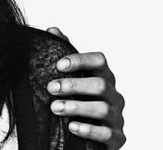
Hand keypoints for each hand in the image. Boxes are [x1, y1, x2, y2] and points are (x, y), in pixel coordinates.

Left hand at [46, 27, 125, 148]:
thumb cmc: (77, 101)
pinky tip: (72, 127)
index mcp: (102, 76)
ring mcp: (117, 116)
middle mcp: (113, 94)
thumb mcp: (69, 78)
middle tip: (51, 88)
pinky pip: (108, 134)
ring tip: (55, 108)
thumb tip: (53, 30)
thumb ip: (63, 54)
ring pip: (103, 108)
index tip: (58, 65)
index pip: (99, 60)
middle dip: (74, 85)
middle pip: (100, 84)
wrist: (84, 136)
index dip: (80, 60)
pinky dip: (90, 130)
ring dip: (77, 107)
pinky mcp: (117, 138)